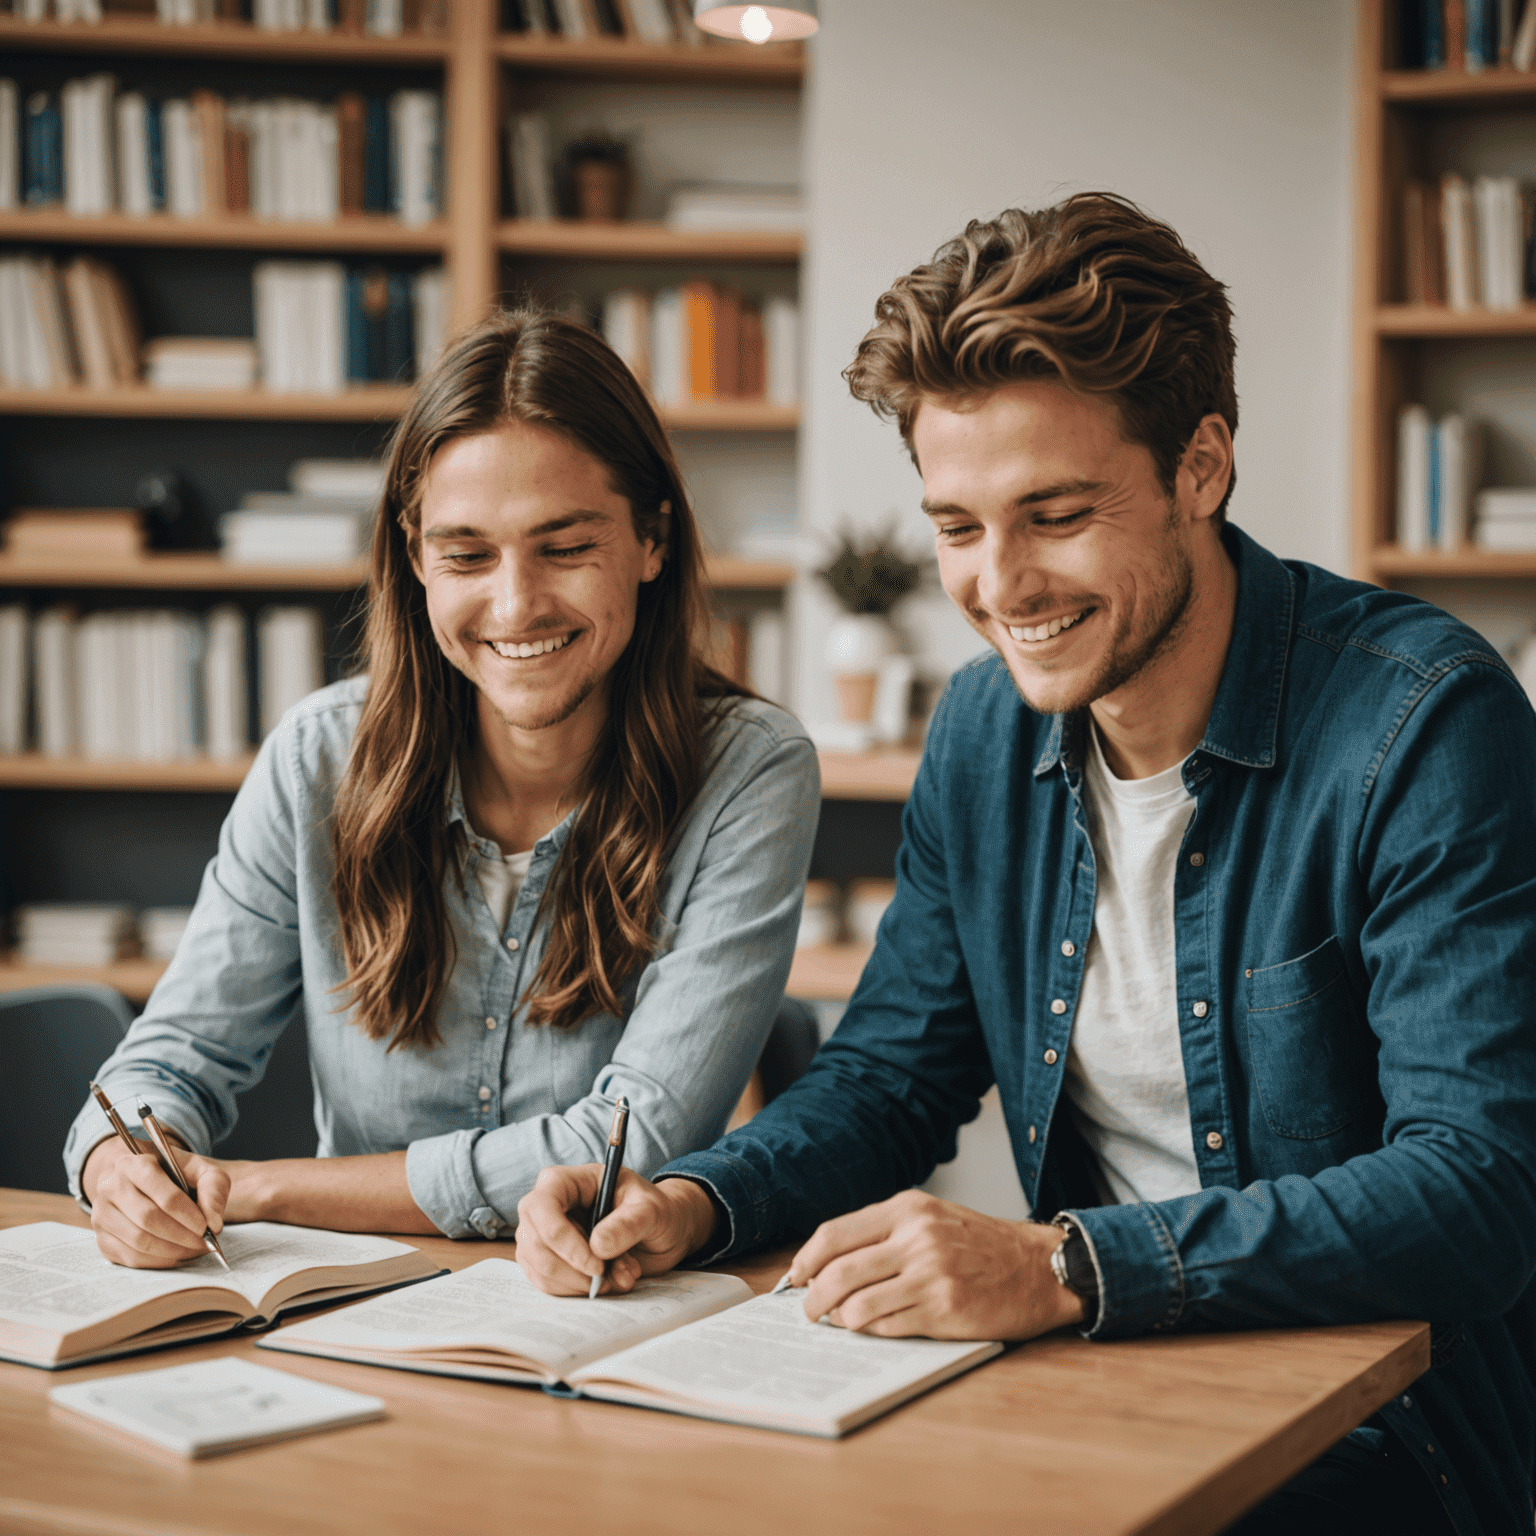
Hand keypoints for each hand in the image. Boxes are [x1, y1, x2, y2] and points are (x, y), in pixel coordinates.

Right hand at [81, 1134, 230, 1268]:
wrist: (139, 1177)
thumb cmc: (174, 1174)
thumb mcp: (200, 1169)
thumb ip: (212, 1189)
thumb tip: (214, 1224)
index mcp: (135, 1164)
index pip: (162, 1194)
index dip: (186, 1214)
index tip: (205, 1226)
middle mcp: (111, 1187)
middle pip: (148, 1219)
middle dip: (181, 1235)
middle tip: (203, 1242)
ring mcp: (101, 1214)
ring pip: (138, 1241)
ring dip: (171, 1251)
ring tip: (193, 1249)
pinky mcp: (101, 1238)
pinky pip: (129, 1257)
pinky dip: (157, 1261)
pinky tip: (176, 1255)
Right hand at [516, 1166, 716, 1295]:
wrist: (661, 1233)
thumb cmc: (655, 1210)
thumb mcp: (651, 1210)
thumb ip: (627, 1223)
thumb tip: (597, 1247)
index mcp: (568, 1181)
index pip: (542, 1205)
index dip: (562, 1238)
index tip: (595, 1264)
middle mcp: (548, 1207)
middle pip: (534, 1242)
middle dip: (572, 1269)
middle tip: (607, 1277)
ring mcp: (544, 1235)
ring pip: (538, 1268)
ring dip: (578, 1283)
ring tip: (616, 1276)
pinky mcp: (549, 1260)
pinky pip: (547, 1284)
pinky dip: (577, 1291)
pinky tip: (606, 1281)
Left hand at [787, 1190, 1085, 1340]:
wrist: (1039, 1267)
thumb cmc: (981, 1244)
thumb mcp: (931, 1218)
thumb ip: (884, 1233)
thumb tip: (828, 1262)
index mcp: (907, 1209)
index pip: (834, 1234)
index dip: (806, 1260)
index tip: (795, 1277)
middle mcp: (916, 1238)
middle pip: (837, 1272)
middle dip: (812, 1298)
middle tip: (809, 1310)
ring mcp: (931, 1274)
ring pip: (855, 1305)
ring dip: (839, 1320)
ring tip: (841, 1322)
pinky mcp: (945, 1310)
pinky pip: (887, 1327)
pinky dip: (872, 1331)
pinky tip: (877, 1327)